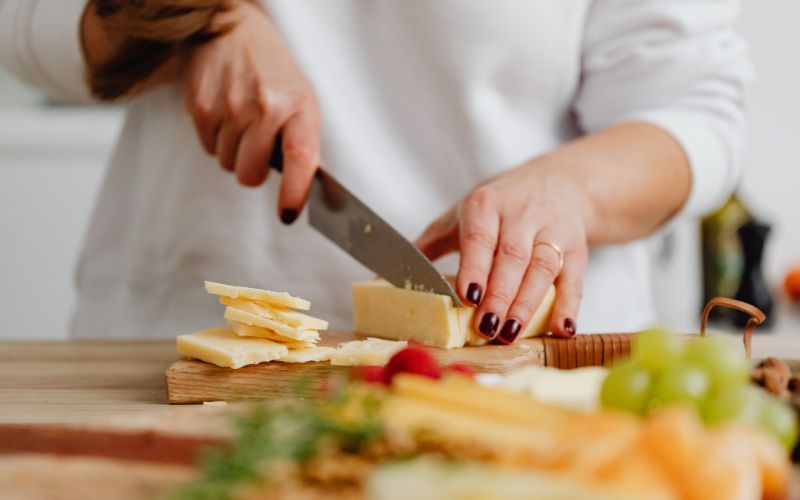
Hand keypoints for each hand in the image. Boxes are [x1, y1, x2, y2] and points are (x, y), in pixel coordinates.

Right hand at [184, 1, 319, 222]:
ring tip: (242, 120)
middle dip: (253, 169)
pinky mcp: (200, 106)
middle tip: (258, 145)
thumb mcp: (302, 100)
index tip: (288, 214)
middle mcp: (265, 107)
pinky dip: (216, 139)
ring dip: (235, 152)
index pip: (300, 158)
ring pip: (228, 165)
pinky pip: (208, 148)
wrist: (233, 29)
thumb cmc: (274, 73)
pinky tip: (225, 114)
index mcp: (298, 107)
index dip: (294, 192)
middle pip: (250, 175)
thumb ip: (305, 143)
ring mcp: (230, 106)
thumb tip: (316, 191)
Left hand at [416, 160, 590, 342]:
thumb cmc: (501, 205)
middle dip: (499, 295)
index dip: (475, 267)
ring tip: (510, 333)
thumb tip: (382, 274)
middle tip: (486, 327)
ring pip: (542, 269)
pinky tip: (562, 329)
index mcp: (486, 205)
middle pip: (512, 258)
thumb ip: (430, 244)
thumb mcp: (462, 215)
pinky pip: (574, 278)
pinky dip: (570, 305)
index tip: (468, 295)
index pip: (480, 238)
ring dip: (528, 304)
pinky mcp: (577, 248)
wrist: (560, 183)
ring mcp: (552, 231)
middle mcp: (521, 214)